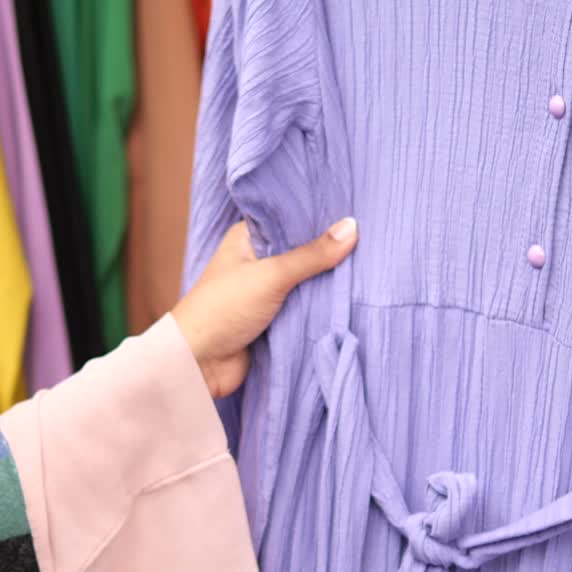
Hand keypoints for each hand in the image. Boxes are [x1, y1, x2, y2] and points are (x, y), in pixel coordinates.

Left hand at [172, 217, 357, 397]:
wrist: (199, 364)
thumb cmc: (224, 309)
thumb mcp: (272, 275)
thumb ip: (312, 255)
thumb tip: (352, 227)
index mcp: (247, 238)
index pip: (289, 218)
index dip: (319, 215)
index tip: (356, 207)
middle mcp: (256, 261)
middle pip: (301, 250)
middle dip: (329, 250)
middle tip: (372, 237)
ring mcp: (265, 291)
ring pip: (305, 281)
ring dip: (328, 281)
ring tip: (370, 264)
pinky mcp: (272, 319)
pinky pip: (304, 307)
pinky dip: (321, 305)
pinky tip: (351, 296)